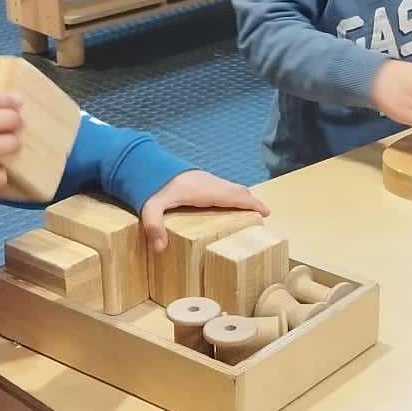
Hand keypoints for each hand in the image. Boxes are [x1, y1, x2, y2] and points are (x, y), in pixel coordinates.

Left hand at [139, 170, 270, 251]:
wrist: (145, 161)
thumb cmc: (150, 185)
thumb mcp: (150, 207)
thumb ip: (154, 226)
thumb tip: (160, 249)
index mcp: (205, 191)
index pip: (235, 196)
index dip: (252, 204)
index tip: (266, 212)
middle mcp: (210, 183)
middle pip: (238, 191)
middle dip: (252, 202)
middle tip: (262, 215)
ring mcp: (206, 179)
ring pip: (231, 188)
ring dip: (242, 198)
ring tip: (249, 212)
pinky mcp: (200, 179)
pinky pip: (223, 187)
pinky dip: (232, 195)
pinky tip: (227, 204)